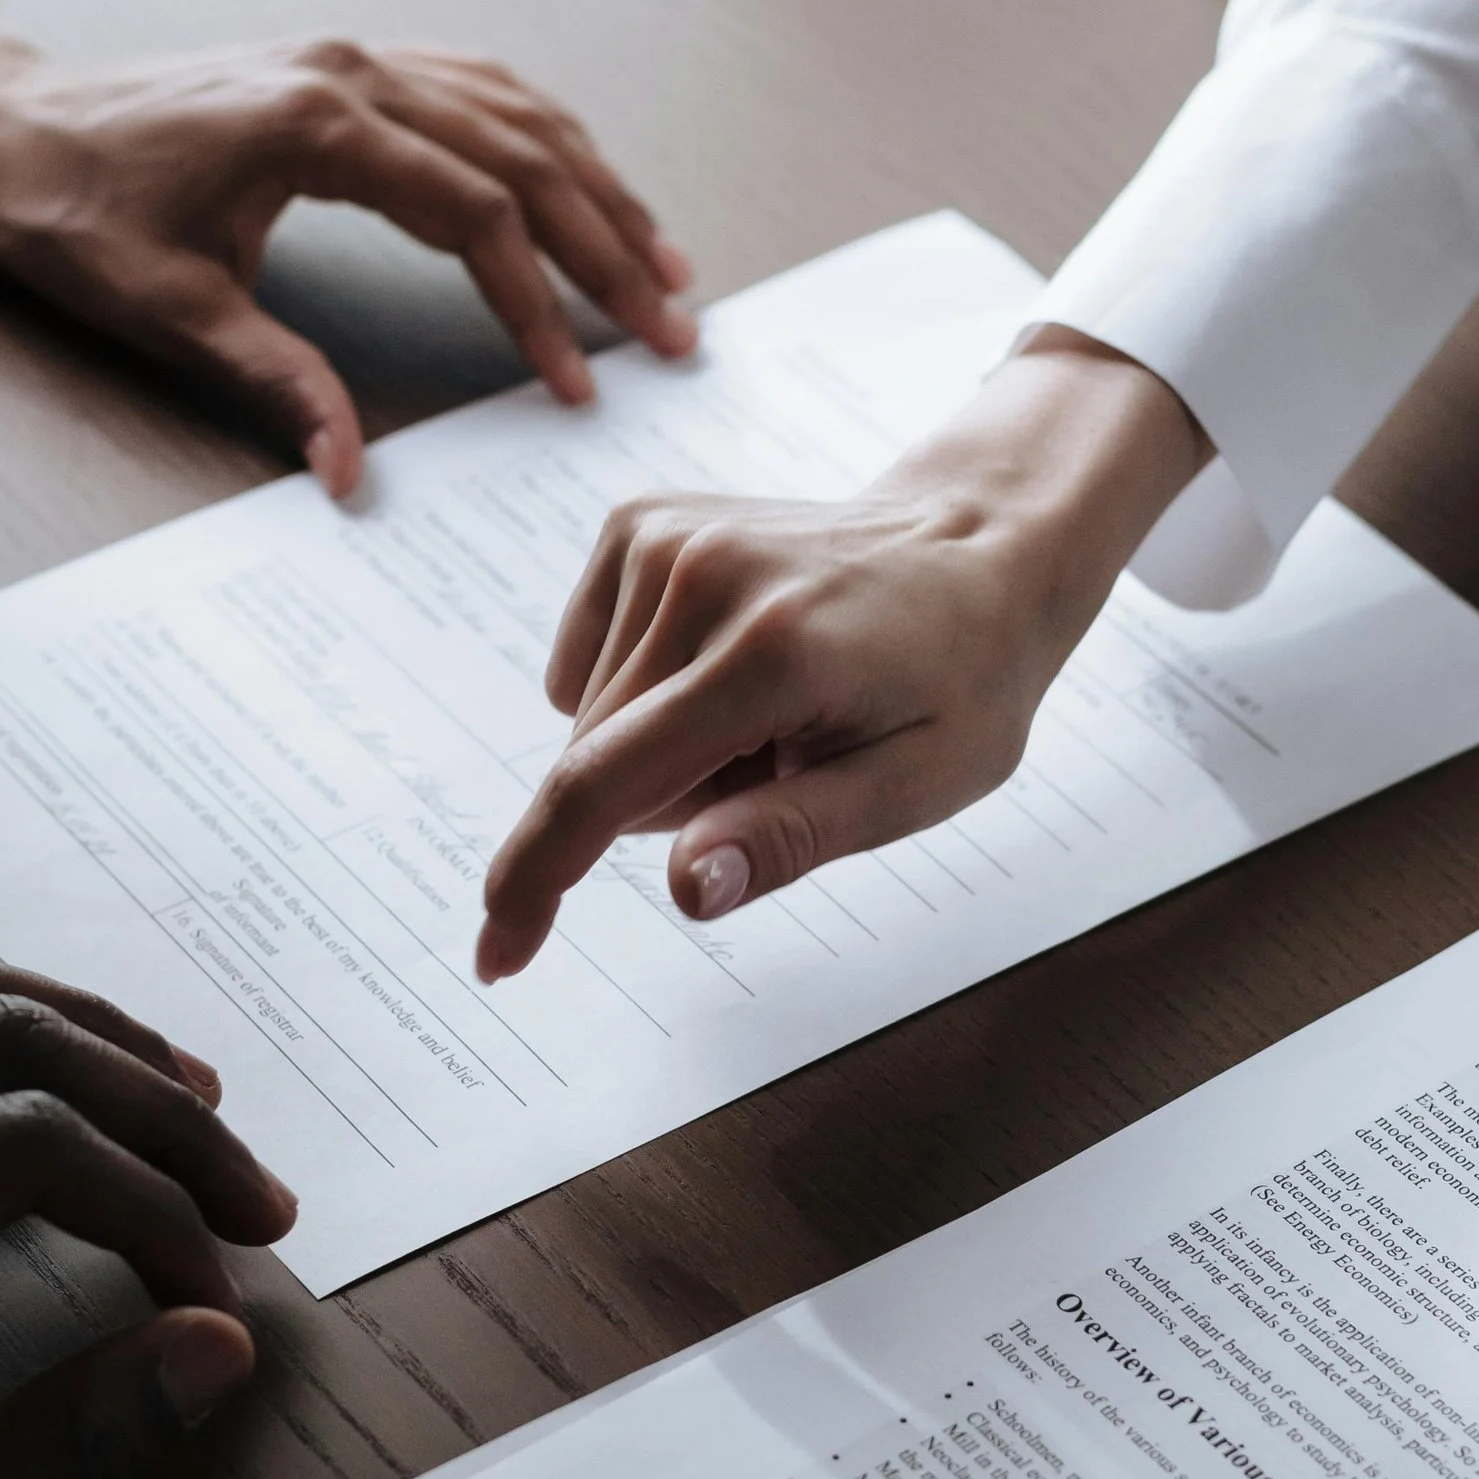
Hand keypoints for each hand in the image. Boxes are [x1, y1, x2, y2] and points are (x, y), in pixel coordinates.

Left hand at [0, 34, 694, 494]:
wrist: (4, 129)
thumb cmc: (75, 214)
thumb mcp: (171, 312)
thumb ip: (279, 384)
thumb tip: (350, 473)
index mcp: (318, 123)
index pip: (476, 216)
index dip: (539, 306)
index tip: (579, 382)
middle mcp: (353, 72)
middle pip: (525, 157)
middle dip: (609, 249)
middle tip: (677, 328)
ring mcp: (354, 57)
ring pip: (517, 114)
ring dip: (598, 188)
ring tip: (664, 264)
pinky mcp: (344, 64)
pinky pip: (477, 89)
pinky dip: (546, 140)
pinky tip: (585, 182)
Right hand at [475, 332, 1207, 978]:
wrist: (981, 549)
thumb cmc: (960, 683)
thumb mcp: (912, 788)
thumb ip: (791, 838)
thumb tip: (686, 889)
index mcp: (770, 652)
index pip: (604, 786)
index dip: (536, 882)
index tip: (497, 956)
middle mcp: (701, 575)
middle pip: (600, 765)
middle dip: (670, 801)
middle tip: (782, 765)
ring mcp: (665, 536)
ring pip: (591, 722)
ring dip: (665, 745)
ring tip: (771, 711)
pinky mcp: (641, 522)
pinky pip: (589, 664)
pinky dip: (644, 690)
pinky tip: (728, 666)